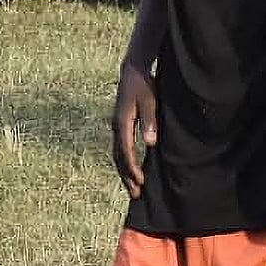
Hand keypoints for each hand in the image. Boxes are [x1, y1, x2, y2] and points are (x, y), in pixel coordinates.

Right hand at [112, 61, 156, 198]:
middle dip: (126, 176)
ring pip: (117, 154)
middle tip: (136, 194)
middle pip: (118, 157)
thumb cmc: (143, 85)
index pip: (126, 151)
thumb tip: (150, 143)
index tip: (141, 181)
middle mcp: (116, 127)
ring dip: (124, 172)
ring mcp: (116, 126)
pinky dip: (124, 162)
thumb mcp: (150, 101)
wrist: (132, 71)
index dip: (132, 168)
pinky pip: (120, 148)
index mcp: (122, 123)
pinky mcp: (120, 125)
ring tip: (133, 188)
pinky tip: (131, 169)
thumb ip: (150, 121)